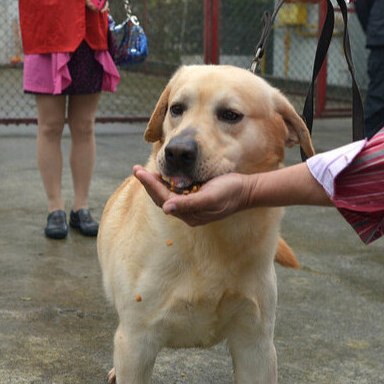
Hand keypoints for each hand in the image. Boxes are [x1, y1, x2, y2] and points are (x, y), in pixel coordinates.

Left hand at [133, 165, 250, 226]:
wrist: (246, 191)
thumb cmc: (230, 192)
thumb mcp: (211, 196)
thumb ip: (189, 204)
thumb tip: (167, 208)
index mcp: (190, 214)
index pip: (164, 199)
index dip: (150, 185)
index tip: (140, 172)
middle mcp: (188, 213)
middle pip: (161, 199)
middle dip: (148, 184)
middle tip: (136, 169)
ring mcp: (191, 207)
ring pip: (166, 196)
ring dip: (154, 184)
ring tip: (144, 173)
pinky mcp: (194, 200)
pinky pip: (175, 194)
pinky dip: (165, 185)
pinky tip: (161, 176)